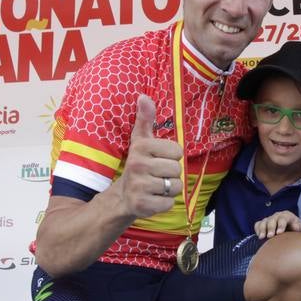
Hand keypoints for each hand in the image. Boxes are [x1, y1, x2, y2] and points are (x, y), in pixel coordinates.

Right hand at [115, 95, 182, 219]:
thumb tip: (144, 96)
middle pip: (177, 169)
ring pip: (175, 186)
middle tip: (157, 175)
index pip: (177, 151)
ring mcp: (139, 186)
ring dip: (170, 189)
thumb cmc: (139, 164)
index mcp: (141, 147)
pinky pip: (169, 203)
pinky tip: (153, 199)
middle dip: (171, 174)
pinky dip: (164, 203)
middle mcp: (138, 165)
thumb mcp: (141, 141)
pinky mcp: (142, 204)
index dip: (171, 157)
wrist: (122, 196)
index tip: (158, 159)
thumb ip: (145, 119)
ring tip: (156, 187)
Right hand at [254, 210, 300, 238]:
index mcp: (287, 216)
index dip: (281, 225)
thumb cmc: (295, 230)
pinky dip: (257, 230)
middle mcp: (277, 216)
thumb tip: (296, 227)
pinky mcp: (263, 223)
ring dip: (262, 229)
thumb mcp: (300, 228)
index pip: (283, 219)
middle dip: (270, 228)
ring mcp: (269, 219)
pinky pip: (258, 224)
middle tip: (270, 236)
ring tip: (262, 237)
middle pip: (272, 220)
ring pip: (264, 222)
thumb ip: (298, 227)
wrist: (291, 230)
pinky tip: (259, 236)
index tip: (279, 233)